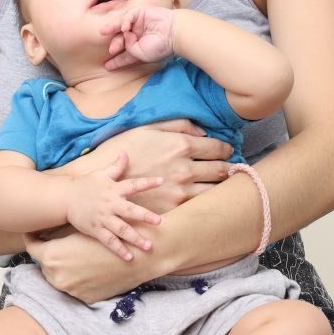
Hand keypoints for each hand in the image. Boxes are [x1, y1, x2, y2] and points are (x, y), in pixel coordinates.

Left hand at [26, 227, 150, 303]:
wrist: (137, 254)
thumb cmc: (108, 235)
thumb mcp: (79, 230)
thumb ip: (57, 237)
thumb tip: (44, 237)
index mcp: (52, 257)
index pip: (31, 248)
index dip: (31, 238)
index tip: (32, 234)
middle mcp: (57, 277)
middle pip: (45, 265)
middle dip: (50, 254)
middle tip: (58, 243)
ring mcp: (71, 291)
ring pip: (59, 278)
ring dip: (63, 268)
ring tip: (76, 256)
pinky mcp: (85, 299)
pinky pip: (75, 288)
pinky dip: (78, 279)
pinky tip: (88, 268)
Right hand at [66, 151, 162, 260]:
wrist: (65, 198)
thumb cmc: (86, 185)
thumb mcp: (101, 174)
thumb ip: (116, 166)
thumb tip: (125, 153)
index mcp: (113, 189)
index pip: (133, 185)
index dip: (147, 183)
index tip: (161, 181)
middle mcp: (110, 204)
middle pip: (130, 211)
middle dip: (144, 216)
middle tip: (159, 222)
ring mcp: (103, 218)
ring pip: (121, 230)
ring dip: (135, 238)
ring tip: (149, 246)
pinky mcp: (96, 230)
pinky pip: (109, 241)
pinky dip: (119, 249)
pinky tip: (129, 257)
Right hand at [89, 120, 233, 214]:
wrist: (101, 181)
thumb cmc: (123, 149)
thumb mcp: (148, 127)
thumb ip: (178, 124)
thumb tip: (203, 132)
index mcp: (180, 145)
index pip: (217, 148)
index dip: (226, 149)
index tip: (228, 151)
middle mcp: (184, 169)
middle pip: (220, 171)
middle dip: (229, 168)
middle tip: (232, 168)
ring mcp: (179, 192)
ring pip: (214, 191)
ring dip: (222, 187)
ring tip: (223, 185)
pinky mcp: (173, 209)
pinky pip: (199, 207)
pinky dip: (208, 203)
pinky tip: (207, 200)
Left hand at [103, 5, 176, 68]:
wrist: (173, 33)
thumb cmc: (160, 46)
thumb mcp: (141, 54)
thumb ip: (129, 48)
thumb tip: (123, 36)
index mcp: (139, 48)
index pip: (125, 55)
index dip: (116, 61)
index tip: (107, 66)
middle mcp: (138, 36)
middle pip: (121, 40)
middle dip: (115, 45)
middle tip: (112, 50)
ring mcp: (139, 24)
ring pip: (121, 26)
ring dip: (112, 29)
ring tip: (104, 32)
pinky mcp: (141, 13)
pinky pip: (128, 16)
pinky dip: (124, 21)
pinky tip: (125, 28)